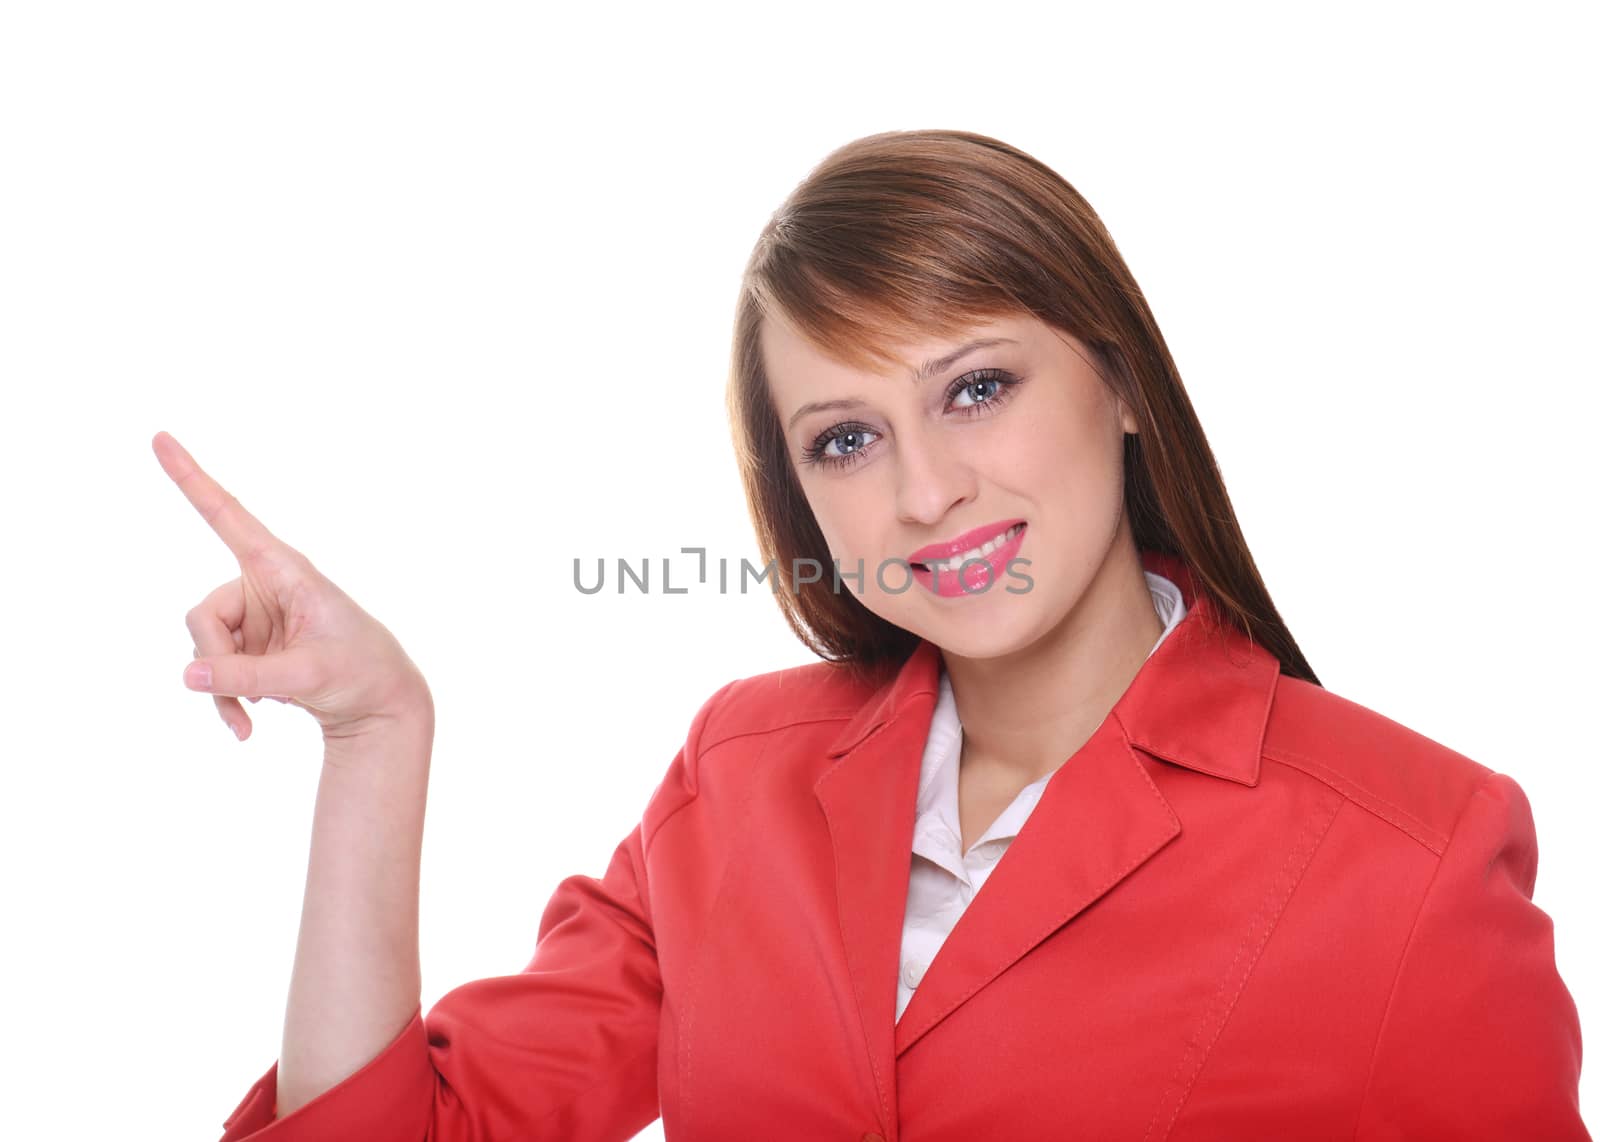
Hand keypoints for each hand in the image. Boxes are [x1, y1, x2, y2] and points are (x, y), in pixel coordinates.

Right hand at [153, 431, 432, 744]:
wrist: (380, 705)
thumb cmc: (361, 673)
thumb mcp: (308, 676)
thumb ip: (247, 675)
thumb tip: (186, 674)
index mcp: (285, 569)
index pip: (229, 517)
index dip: (192, 479)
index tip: (161, 438)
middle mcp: (264, 585)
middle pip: (202, 614)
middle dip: (214, 658)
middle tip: (247, 696)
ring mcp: (254, 616)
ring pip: (203, 647)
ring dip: (220, 687)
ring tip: (252, 718)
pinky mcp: (250, 646)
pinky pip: (214, 670)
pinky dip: (224, 699)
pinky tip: (247, 728)